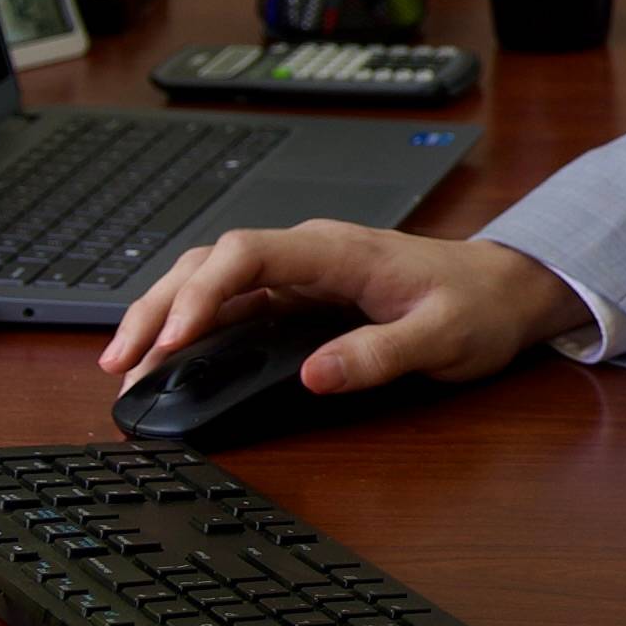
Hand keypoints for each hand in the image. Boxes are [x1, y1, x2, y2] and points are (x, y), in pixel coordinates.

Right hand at [100, 223, 584, 403]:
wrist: (504, 288)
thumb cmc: (477, 304)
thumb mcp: (442, 336)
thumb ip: (380, 355)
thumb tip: (313, 375)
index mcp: (336, 251)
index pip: (246, 255)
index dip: (201, 293)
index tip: (175, 338)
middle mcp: (306, 255)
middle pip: (209, 266)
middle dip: (159, 308)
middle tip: (121, 360)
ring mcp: (298, 274)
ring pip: (209, 282)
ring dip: (164, 316)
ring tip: (124, 362)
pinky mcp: (296, 298)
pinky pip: (230, 304)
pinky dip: (191, 327)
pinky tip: (166, 355)